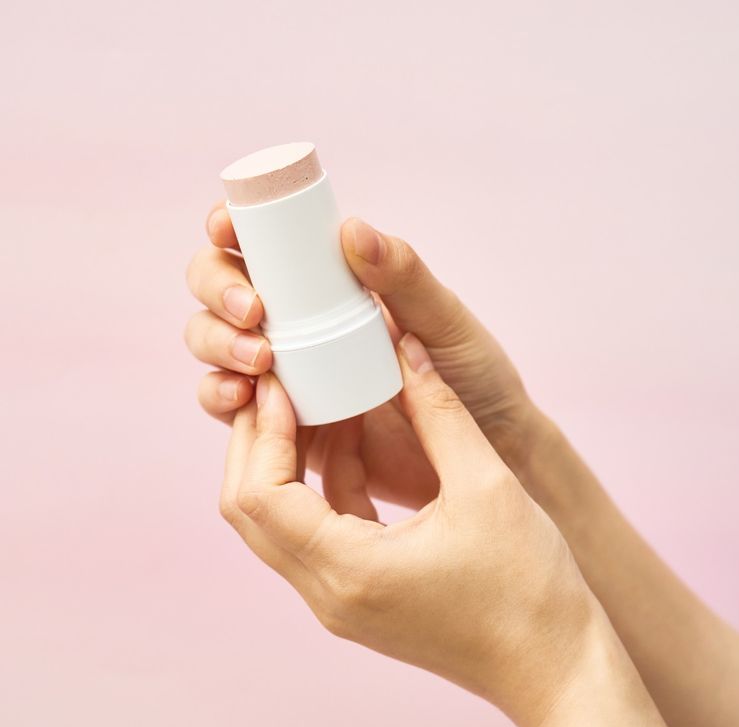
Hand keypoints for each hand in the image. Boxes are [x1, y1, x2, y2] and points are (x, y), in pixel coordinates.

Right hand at [185, 204, 545, 508]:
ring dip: (216, 344)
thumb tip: (351, 228)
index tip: (227, 230)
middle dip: (218, 291)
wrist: (486, 451)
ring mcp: (290, 374)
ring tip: (258, 360)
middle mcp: (301, 324)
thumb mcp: (444, 320)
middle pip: (222, 292)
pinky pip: (235, 409)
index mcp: (334, 285)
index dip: (231, 230)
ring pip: (217, 346)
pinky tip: (243, 400)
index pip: (265, 245)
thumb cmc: (475, 376)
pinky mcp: (288, 426)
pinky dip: (222, 398)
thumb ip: (404, 277)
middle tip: (254, 312)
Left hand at [220, 333, 590, 726]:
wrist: (555, 668)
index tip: (282, 381)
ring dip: (290, 461)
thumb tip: (406, 350)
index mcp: (349, 570)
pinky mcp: (360, 597)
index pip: (260, 495)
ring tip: (320, 401)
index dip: (262, 431)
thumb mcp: (487, 485)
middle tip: (284, 384)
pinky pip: (318, 533)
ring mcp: (339, 601)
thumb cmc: (530, 589)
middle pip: (251, 510)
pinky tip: (355, 441)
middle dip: (260, 441)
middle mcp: (328, 594)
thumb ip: (438, 412)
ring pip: (280, 521)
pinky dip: (326, 484)